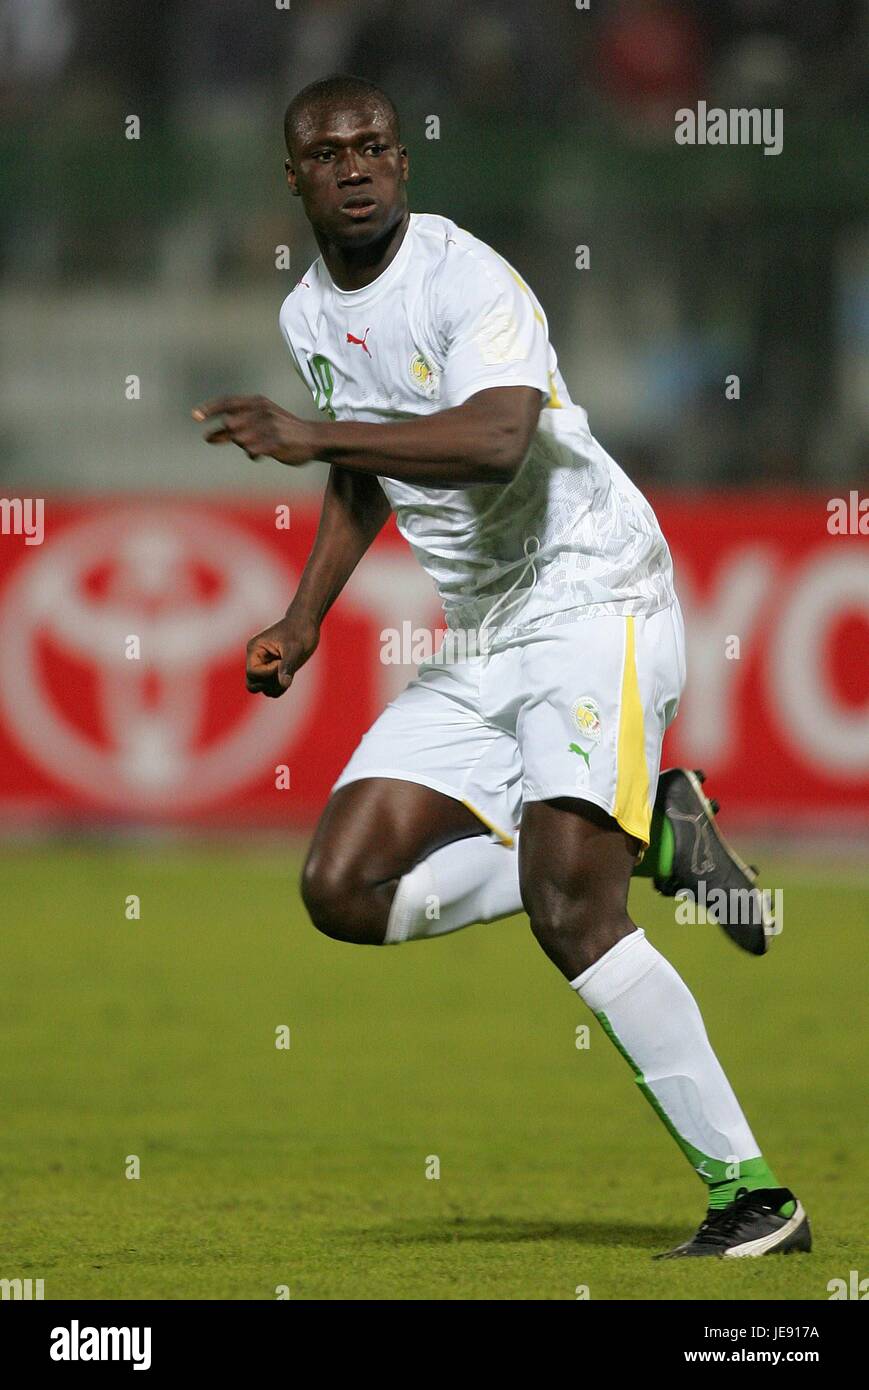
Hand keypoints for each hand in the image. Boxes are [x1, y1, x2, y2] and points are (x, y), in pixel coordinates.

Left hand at [192, 395, 318, 465]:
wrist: (313, 439)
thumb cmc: (281, 431)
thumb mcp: (257, 424)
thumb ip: (232, 430)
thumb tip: (206, 437)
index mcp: (257, 402)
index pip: (227, 402)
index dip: (210, 409)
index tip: (195, 417)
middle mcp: (262, 410)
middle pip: (231, 424)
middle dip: (233, 435)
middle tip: (249, 438)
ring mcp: (269, 425)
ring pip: (240, 439)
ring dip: (245, 445)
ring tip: (260, 445)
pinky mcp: (276, 441)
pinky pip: (251, 450)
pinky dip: (253, 453)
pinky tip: (261, 453)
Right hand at [245, 612, 319, 697]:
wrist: (306, 623)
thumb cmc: (301, 632)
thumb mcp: (295, 648)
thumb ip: (288, 666)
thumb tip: (284, 684)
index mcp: (254, 649)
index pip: (253, 673)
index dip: (269, 673)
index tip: (282, 662)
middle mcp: (255, 658)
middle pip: (252, 684)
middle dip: (270, 682)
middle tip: (285, 669)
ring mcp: (263, 665)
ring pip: (262, 688)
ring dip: (276, 686)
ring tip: (290, 670)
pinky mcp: (272, 670)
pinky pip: (270, 687)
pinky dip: (280, 686)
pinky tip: (290, 673)